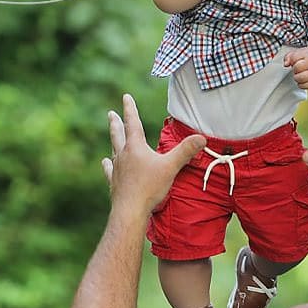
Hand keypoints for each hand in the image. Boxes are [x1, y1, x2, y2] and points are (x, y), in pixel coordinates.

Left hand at [100, 93, 206, 218]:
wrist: (129, 211)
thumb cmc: (149, 187)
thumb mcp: (171, 167)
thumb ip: (186, 151)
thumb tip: (202, 138)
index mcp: (135, 148)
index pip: (132, 123)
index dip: (130, 109)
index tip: (125, 97)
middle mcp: (123, 155)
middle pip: (118, 134)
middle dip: (116, 123)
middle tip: (110, 114)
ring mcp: (117, 169)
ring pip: (114, 150)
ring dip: (114, 141)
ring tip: (112, 136)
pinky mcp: (114, 182)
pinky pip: (110, 170)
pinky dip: (109, 165)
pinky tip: (106, 163)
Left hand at [283, 47, 307, 88]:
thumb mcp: (299, 53)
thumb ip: (289, 56)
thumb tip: (286, 64)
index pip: (294, 58)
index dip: (291, 60)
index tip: (294, 61)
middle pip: (297, 68)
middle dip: (294, 69)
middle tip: (297, 69)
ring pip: (301, 78)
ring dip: (297, 77)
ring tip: (299, 75)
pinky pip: (305, 86)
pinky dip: (301, 84)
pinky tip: (302, 80)